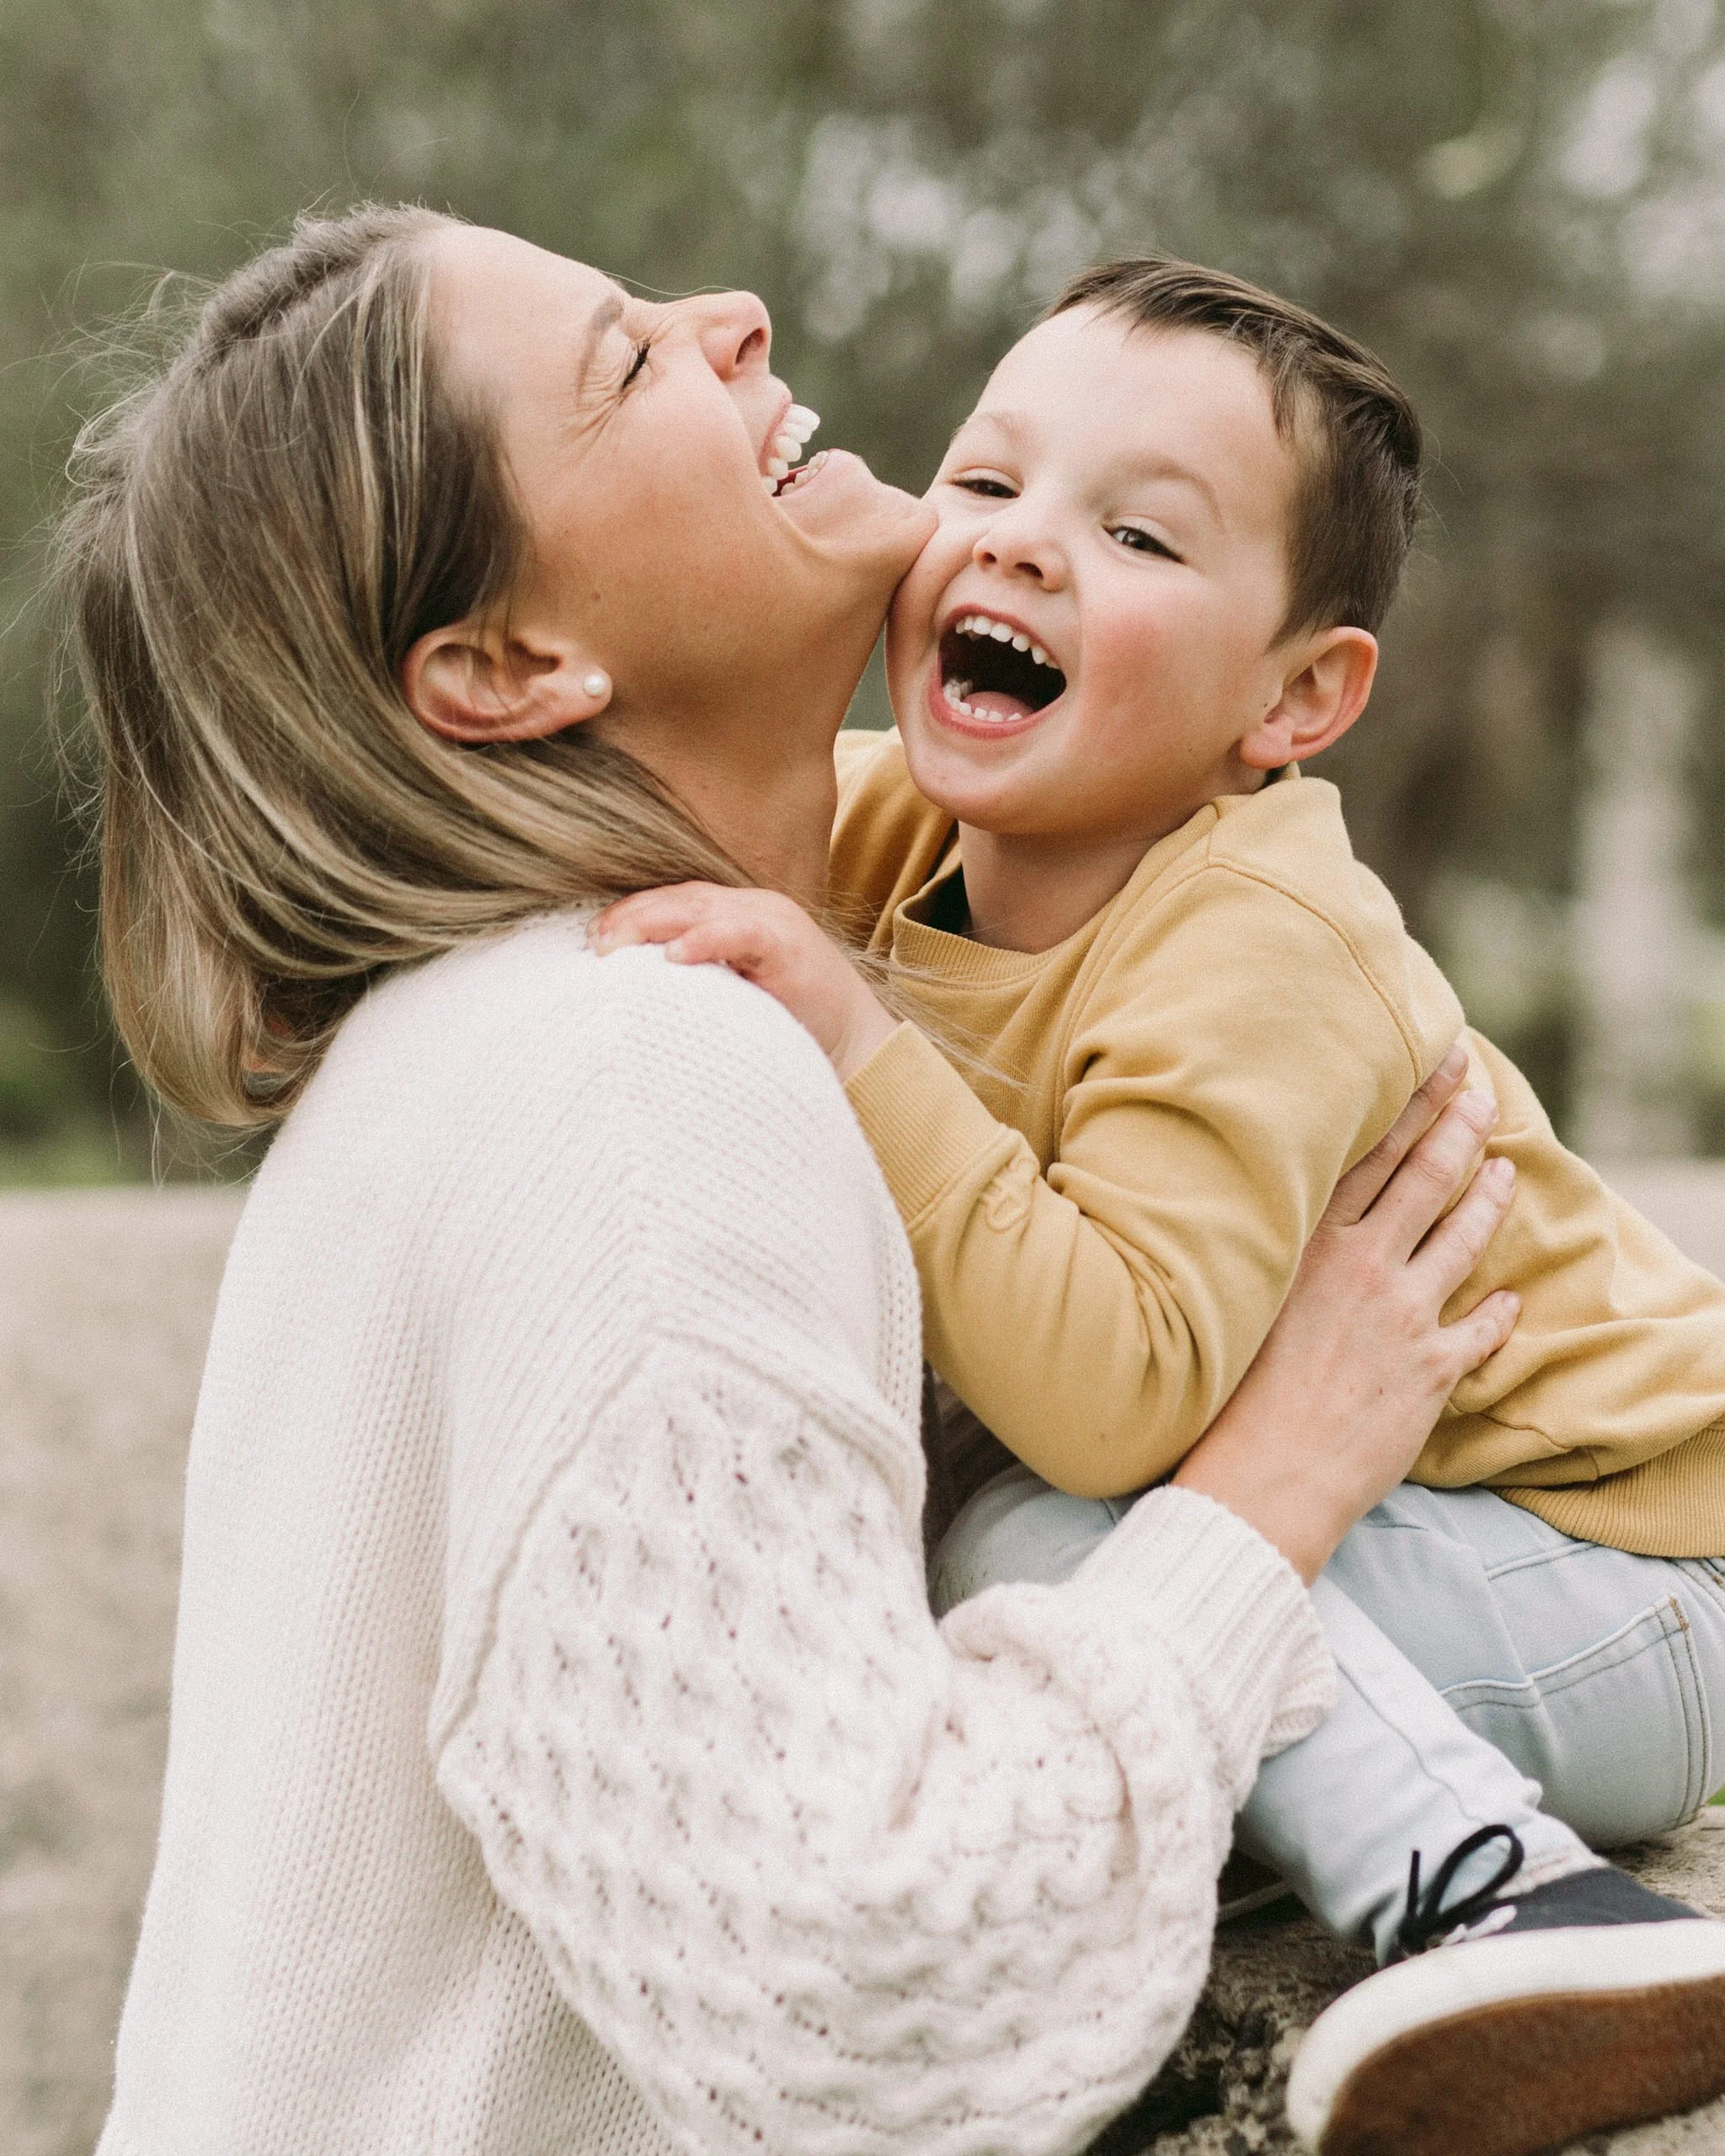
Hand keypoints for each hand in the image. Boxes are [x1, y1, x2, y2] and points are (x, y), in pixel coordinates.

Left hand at [589, 883, 899, 1083]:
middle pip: (679, 898)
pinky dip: (705, 940)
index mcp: (737, 915)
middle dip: (632, 916)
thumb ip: (696, 981)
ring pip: (702, 908)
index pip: (674, 902)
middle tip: (595, 943)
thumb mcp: (733, 995)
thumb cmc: (792, 1025)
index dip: (631, 914)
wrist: (858, 1045)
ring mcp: (773, 922)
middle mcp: (752, 908)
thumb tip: (633, 992)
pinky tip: (674, 956)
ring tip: (617, 944)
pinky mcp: (790, 947)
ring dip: (654, 923)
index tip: (593, 939)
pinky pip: (741, 933)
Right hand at [1173, 1042, 1519, 1582]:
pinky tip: (1510, 1299)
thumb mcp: (1237, 1296)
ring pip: (1463, 1237)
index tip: (1443, 1059)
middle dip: (1461, 1123)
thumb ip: (1270, 1248)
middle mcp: (1362, 1265)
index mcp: (1310, 1242)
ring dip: (1490, 1197)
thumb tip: (1273, 1210)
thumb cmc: (1225, 1393)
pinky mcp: (1432, 1369)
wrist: (1261, 1479)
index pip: (1374, 1150)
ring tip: (1507, 1168)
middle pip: (1428, 1175)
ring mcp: (1404, 1315)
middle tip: (1481, 1089)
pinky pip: (1481, 1328)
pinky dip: (1498, 1311)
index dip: (1414, 1100)